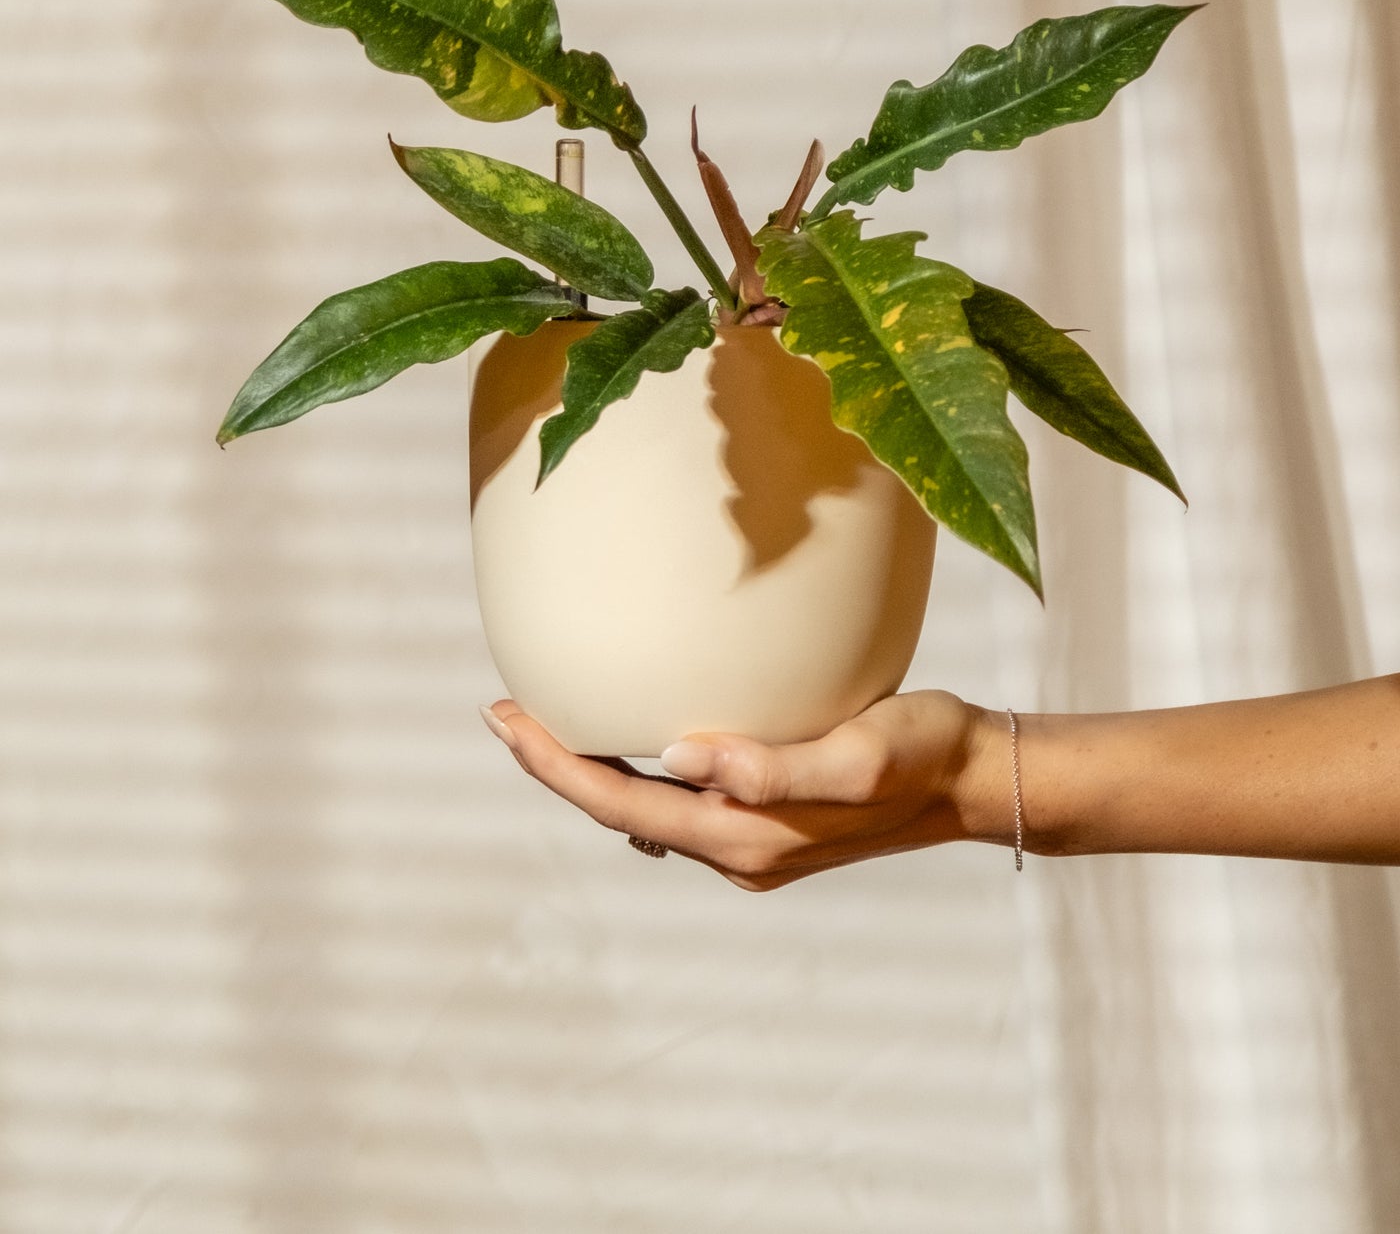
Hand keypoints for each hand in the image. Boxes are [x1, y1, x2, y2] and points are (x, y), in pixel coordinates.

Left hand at [481, 690, 1009, 889]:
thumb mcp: (855, 753)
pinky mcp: (768, 818)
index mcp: (747, 836)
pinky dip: (639, 769)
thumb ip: (769, 767)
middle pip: (621, 810)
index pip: (623, 802)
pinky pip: (681, 800)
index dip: (556, 765)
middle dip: (558, 766)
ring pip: (647, 807)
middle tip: (506, 711)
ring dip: (594, 770)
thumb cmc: (921, 752)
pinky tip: (634, 735)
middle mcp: (739, 848)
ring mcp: (752, 839)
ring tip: (551, 720)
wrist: (972, 777)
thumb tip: (678, 757)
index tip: (505, 719)